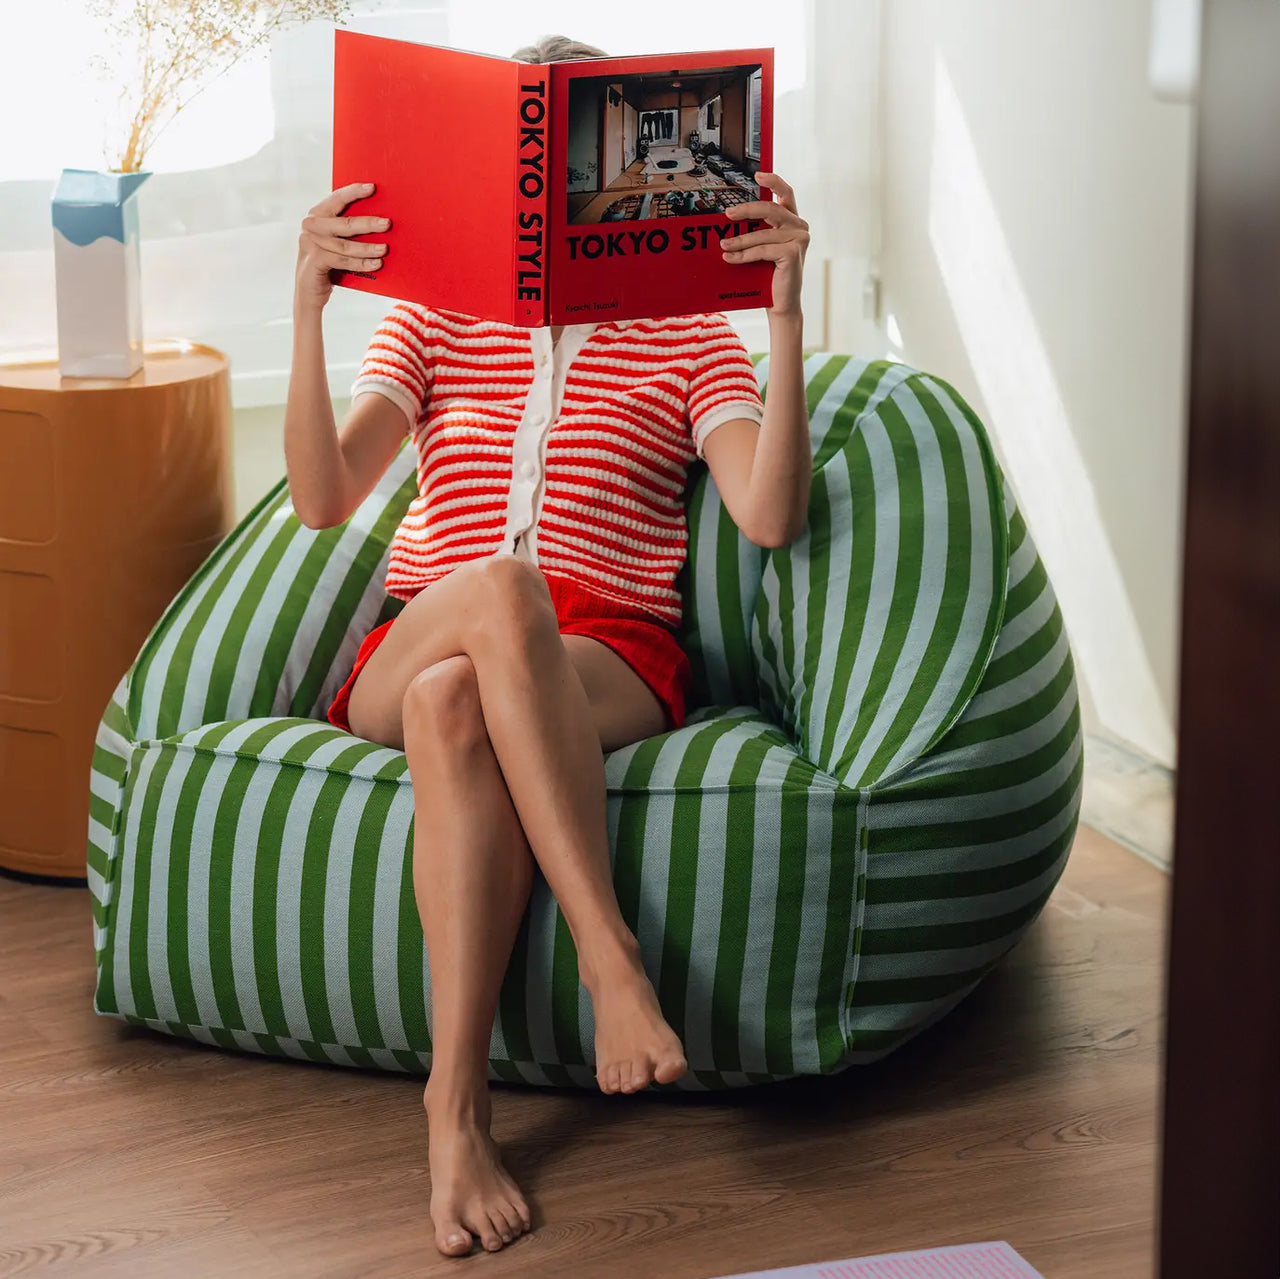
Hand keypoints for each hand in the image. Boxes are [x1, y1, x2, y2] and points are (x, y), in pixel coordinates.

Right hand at [295, 182, 391, 312]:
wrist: (310, 292)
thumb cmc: (329, 264)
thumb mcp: (335, 243)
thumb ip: (346, 230)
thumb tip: (380, 221)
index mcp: (317, 214)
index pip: (337, 199)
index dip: (354, 192)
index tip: (372, 187)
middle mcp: (311, 226)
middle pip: (344, 223)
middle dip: (368, 223)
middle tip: (387, 223)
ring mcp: (310, 244)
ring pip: (345, 245)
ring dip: (368, 248)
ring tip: (385, 249)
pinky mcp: (314, 262)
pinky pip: (342, 261)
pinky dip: (361, 264)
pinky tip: (376, 264)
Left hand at [720, 172, 808, 317]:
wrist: (780, 304)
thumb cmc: (769, 277)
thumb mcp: (762, 248)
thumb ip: (756, 231)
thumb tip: (729, 219)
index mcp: (793, 221)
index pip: (786, 194)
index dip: (773, 181)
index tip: (757, 175)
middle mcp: (800, 227)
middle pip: (770, 209)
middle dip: (746, 210)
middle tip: (727, 214)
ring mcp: (799, 239)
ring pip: (762, 233)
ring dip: (739, 240)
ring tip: (723, 245)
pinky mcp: (793, 253)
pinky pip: (762, 249)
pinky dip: (744, 255)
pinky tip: (730, 258)